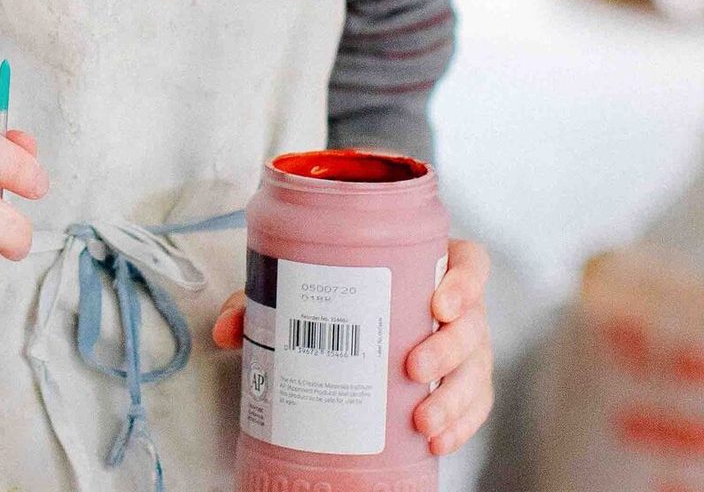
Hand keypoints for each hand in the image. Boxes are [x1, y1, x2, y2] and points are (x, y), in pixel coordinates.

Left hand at [210, 236, 493, 457]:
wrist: (353, 323)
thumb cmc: (341, 292)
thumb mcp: (307, 288)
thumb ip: (267, 302)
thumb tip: (227, 329)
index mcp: (429, 263)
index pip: (470, 263)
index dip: (465, 282)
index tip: (438, 303)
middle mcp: (457, 306)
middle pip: (473, 323)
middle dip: (448, 349)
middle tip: (412, 366)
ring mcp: (465, 348)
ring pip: (476, 371)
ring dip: (454, 399)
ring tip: (421, 421)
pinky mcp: (463, 386)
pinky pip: (475, 407)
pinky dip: (460, 426)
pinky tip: (435, 441)